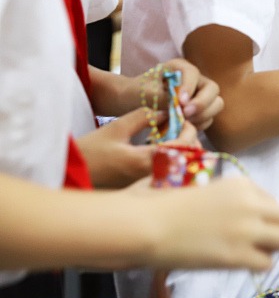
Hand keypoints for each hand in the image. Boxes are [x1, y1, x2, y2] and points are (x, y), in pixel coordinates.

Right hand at [77, 109, 200, 188]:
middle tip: (181, 126)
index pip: (182, 147)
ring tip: (171, 134)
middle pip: (186, 160)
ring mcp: (146, 184)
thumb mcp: (116, 128)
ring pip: (178, 167)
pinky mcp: (141, 186)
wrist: (71, 173)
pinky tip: (160, 146)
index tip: (184, 118)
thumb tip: (166, 111)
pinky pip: (166, 172)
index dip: (189, 130)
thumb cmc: (90, 150)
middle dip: (189, 141)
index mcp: (143, 161)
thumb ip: (143, 117)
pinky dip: (171, 158)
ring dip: (181, 150)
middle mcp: (148, 176)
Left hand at [139, 59, 222, 131]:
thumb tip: (180, 107)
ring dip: (203, 115)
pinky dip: (199, 124)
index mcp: (180, 68)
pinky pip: (208, 118)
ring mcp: (199, 95)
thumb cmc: (137, 93)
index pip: (193, 73)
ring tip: (185, 122)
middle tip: (186, 114)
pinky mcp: (200, 110)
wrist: (132, 102)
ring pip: (216, 104)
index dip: (190, 87)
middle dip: (202, 103)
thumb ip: (163, 98)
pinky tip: (184, 127)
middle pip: (212, 89)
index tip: (181, 103)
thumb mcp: (145, 93)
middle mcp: (194, 79)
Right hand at [139, 178, 278, 270]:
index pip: (273, 200)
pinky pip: (266, 264)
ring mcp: (246, 230)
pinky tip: (240, 263)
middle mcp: (251, 204)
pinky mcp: (237, 256)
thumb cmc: (166, 206)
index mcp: (242, 185)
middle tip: (262, 239)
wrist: (146, 224)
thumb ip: (232, 199)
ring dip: (273, 247)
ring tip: (253, 251)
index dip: (263, 215)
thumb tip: (248, 214)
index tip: (244, 223)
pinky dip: (256, 265)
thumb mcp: (206, 189)